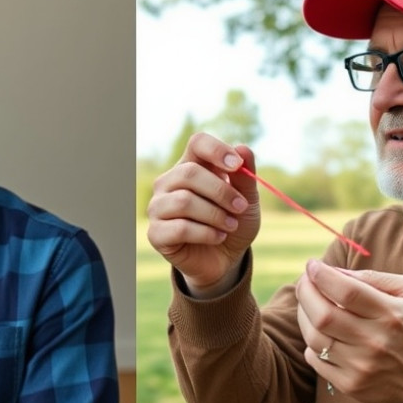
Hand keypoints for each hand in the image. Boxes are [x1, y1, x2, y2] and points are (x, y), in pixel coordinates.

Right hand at [146, 133, 260, 297]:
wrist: (225, 259)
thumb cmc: (232, 222)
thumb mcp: (247, 200)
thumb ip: (245, 177)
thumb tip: (243, 149)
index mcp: (191, 165)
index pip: (197, 143)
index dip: (216, 150)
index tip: (236, 166)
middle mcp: (169, 182)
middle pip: (189, 173)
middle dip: (221, 191)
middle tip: (241, 207)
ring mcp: (158, 207)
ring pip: (184, 201)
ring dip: (215, 214)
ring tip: (231, 225)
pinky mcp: (156, 233)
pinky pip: (180, 228)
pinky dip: (206, 233)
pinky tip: (218, 236)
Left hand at [296, 260, 402, 402]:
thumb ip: (373, 277)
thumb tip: (335, 271)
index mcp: (391, 314)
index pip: (346, 291)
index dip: (322, 275)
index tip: (312, 265)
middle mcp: (375, 342)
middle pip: (323, 315)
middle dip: (305, 292)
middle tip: (305, 281)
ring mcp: (361, 366)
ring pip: (314, 337)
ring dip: (304, 316)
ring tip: (309, 304)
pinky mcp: (351, 385)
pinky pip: (315, 360)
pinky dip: (310, 343)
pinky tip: (321, 333)